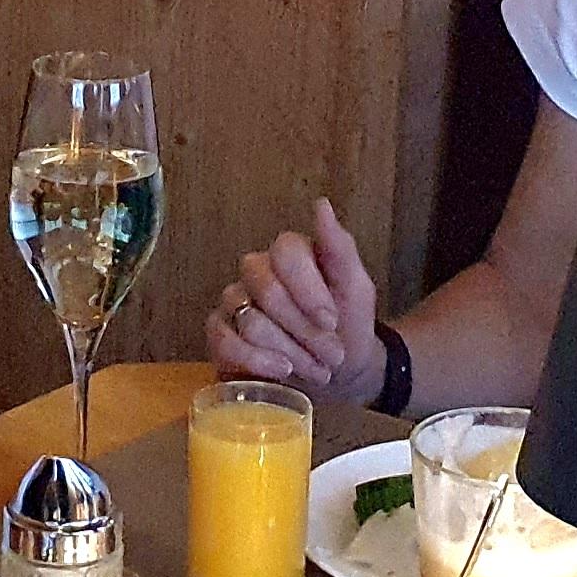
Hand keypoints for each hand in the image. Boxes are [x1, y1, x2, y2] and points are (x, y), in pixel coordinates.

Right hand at [208, 198, 385, 404]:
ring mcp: (235, 301)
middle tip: (332, 352)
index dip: (309, 291)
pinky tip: (282, 369)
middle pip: (268, 291)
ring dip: (290, 351)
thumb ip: (340, 248)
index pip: (286, 253)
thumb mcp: (356, 287)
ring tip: (317, 368)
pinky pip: (223, 341)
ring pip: (250, 321)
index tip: (332, 320)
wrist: (340, 371)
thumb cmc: (347, 324)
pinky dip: (256, 361)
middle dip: (305, 329)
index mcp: (290, 252)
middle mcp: (256, 271)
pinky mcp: (220, 332)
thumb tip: (321, 205)